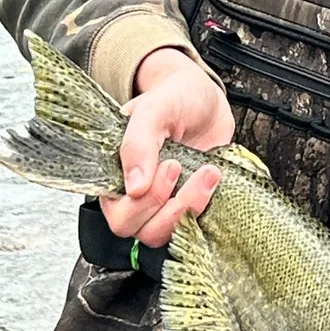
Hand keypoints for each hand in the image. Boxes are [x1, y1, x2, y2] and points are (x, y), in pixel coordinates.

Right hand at [100, 47, 235, 246]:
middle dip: (167, 206)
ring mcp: (163, 203)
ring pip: (166, 233)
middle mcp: (134, 195)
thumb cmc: (174, 97)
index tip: (170, 166)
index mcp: (114, 174)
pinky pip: (193, 225)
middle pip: (139, 230)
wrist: (205, 97)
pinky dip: (206, 209)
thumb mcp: (154, 109)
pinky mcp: (188, 205)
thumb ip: (138, 143)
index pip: (116, 213)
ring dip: (190, 207)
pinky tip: (215, 182)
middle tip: (186, 168)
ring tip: (209, 172)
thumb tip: (135, 188)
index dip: (142, 203)